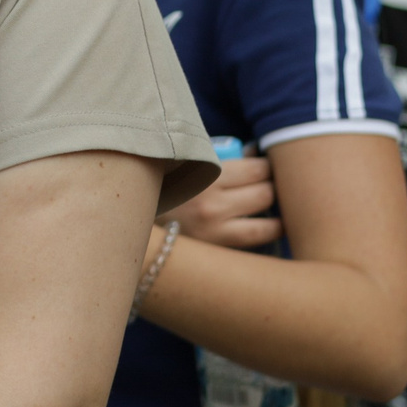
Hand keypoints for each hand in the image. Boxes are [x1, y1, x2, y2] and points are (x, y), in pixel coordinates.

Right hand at [164, 154, 280, 249]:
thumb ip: (215, 157)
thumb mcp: (182, 164)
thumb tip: (256, 154)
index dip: (265, 165)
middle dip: (272, 188)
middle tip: (268, 186)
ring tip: (268, 208)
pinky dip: (267, 233)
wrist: (132, 224)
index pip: (257, 168)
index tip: (263, 167)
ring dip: (273, 214)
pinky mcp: (216, 252)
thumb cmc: (161, 187)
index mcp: (202, 176)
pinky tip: (268, 227)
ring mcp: (215, 233)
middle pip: (267, 193)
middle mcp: (211, 206)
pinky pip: (257, 242)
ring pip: (269, 223)